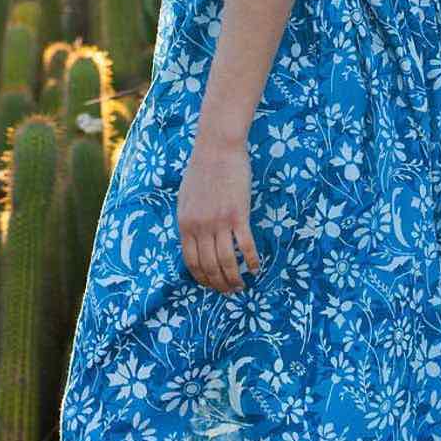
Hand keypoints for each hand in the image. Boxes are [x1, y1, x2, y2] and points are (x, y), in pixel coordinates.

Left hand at [176, 135, 260, 292]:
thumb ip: (187, 221)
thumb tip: (191, 240)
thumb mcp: (184, 198)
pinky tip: (256, 268)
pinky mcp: (238, 215)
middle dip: (219, 284)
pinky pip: (245, 246)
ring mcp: (220, 222)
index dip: (202, 279)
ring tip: (242, 285)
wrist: (217, 148)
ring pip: (227, 261)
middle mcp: (200, 227)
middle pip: (209, 266)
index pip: (191, 262)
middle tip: (229, 291)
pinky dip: (252, 261)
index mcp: (185, 224)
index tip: (211, 286)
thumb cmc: (201, 170)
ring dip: (235, 278)